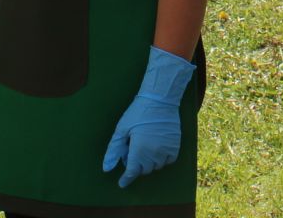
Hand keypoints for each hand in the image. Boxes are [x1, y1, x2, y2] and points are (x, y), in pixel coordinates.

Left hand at [103, 46, 194, 186]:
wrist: (160, 99)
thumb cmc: (138, 113)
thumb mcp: (122, 129)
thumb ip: (114, 150)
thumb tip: (107, 168)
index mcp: (139, 150)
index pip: (132, 172)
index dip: (126, 179)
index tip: (122, 183)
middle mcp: (154, 154)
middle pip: (143, 170)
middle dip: (136, 165)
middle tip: (132, 151)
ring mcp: (166, 150)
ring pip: (156, 166)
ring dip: (149, 162)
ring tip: (144, 147)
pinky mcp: (175, 146)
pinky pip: (168, 161)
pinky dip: (162, 159)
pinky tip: (156, 149)